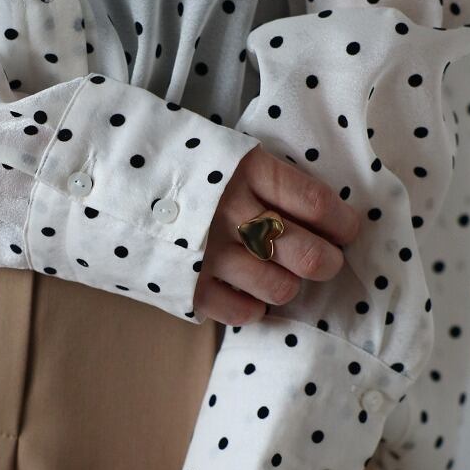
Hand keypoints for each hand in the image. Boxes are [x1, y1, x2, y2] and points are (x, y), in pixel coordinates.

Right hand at [193, 143, 360, 325]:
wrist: (123, 185)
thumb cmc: (190, 172)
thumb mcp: (232, 156)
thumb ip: (273, 180)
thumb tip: (327, 216)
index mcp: (248, 171)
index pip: (316, 204)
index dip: (341, 223)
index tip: (346, 230)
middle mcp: (232, 212)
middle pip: (308, 255)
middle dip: (327, 262)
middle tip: (324, 260)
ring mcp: (210, 251)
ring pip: (281, 288)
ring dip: (287, 284)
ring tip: (277, 272)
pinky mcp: (190, 283)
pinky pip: (243, 312)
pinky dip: (253, 307)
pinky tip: (247, 291)